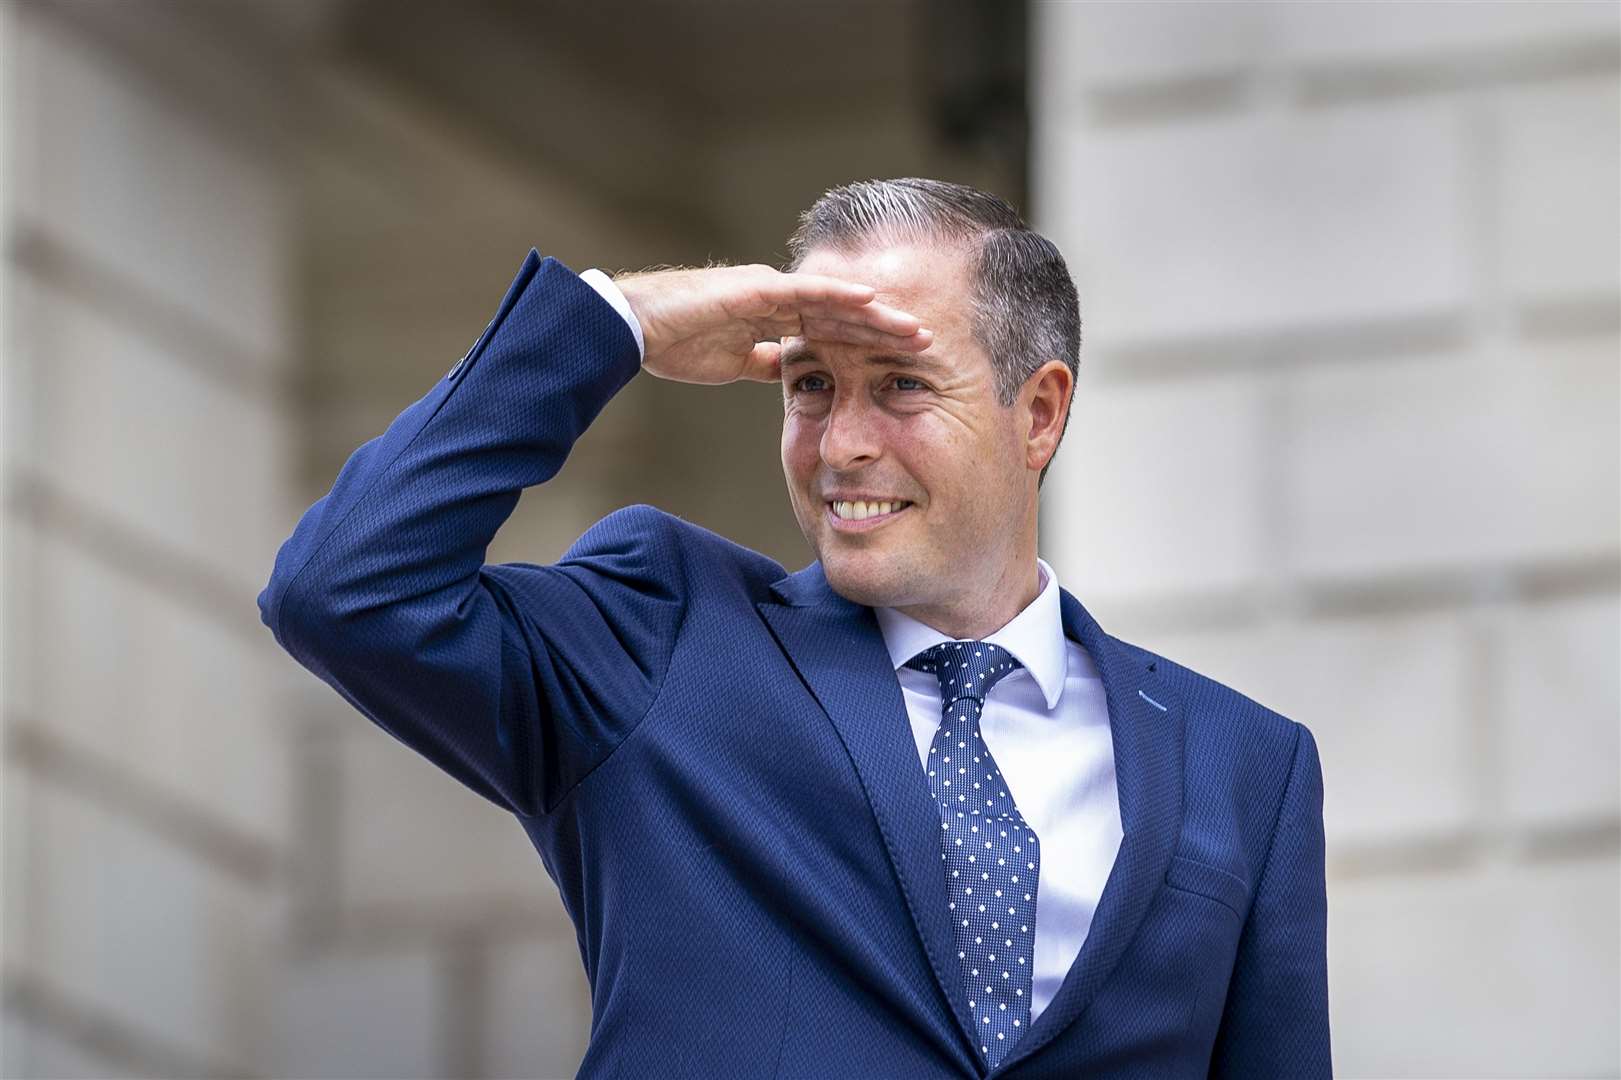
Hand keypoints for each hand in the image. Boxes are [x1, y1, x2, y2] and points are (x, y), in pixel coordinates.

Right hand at [614, 264, 931, 384]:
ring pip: (834, 301)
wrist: (635, 328)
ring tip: (913, 326)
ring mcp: (768, 288)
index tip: (902, 360)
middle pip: (843, 313)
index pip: (832, 330)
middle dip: (885, 328)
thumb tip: (789, 374)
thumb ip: (762, 361)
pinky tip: (870, 299)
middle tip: (927, 341)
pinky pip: (805, 291)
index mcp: (773, 316)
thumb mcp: (732, 361)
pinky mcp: (755, 287)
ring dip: (876, 313)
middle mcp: (778, 297)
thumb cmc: (675, 342)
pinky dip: (839, 294)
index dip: (868, 343)